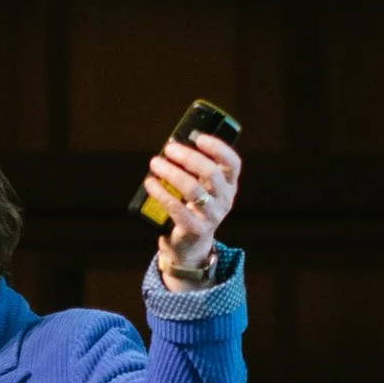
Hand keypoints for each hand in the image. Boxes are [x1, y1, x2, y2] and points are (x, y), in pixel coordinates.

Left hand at [142, 131, 240, 288]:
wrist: (190, 245)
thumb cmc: (192, 208)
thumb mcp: (201, 188)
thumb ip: (193, 170)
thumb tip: (172, 146)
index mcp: (229, 185)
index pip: (233, 163)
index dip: (218, 148)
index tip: (199, 137)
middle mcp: (224, 200)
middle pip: (211, 173)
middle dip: (188, 157)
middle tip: (169, 149)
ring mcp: (212, 216)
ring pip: (192, 189)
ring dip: (171, 173)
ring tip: (155, 163)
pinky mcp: (195, 229)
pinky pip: (176, 207)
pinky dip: (160, 192)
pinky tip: (150, 183)